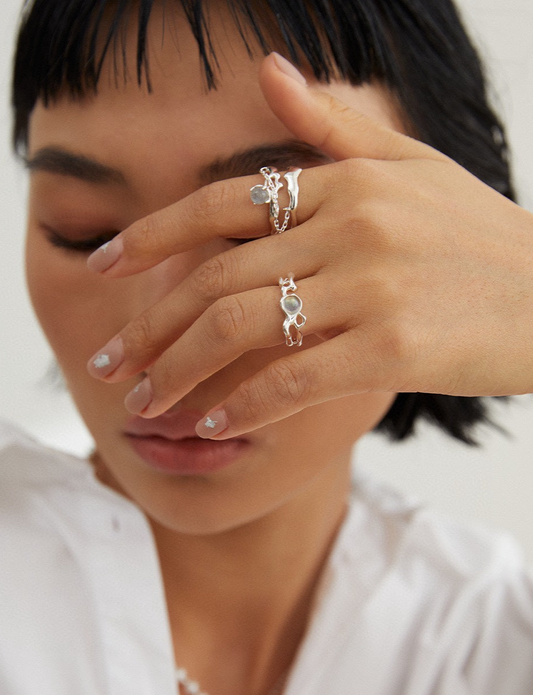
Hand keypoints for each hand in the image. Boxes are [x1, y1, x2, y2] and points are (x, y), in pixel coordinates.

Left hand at [86, 53, 532, 438]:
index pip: (220, 206)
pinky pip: (295, 379)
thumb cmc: (479, 236)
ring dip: (180, 373)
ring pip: (242, 328)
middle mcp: (350, 227)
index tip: (102, 267)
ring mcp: (372, 287)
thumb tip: (269, 70)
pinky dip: (243, 406)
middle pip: (216, 278)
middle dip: (150, 328)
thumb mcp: (409, 166)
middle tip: (109, 365)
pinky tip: (210, 426)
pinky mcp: (394, 348)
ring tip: (144, 407)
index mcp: (344, 183)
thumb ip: (333, 126)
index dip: (151, 237)